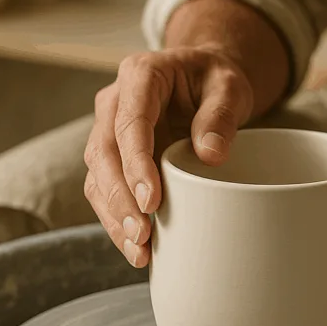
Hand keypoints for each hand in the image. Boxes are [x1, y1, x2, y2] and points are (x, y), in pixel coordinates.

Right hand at [83, 45, 253, 267]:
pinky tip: (136, 247)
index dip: (136, 163)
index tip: (150, 200)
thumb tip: (210, 155)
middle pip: (103, 152)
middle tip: (142, 234)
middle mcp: (115, 102)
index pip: (129, 121)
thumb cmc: (216, 80)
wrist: (205, 80)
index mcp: (141, 75)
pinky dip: (117, 219)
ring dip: (114, 215)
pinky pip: (105, 189)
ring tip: (140, 250)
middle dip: (119, 198)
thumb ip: (221, 115)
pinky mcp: (114, 156)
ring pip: (97, 175)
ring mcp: (109, 130)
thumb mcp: (230, 88)